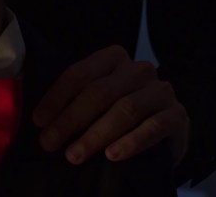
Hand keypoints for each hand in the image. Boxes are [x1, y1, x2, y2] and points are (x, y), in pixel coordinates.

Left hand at [33, 45, 188, 164]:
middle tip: (49, 143)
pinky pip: (153, 127)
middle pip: (100, 92)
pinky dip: (131, 142)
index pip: (80, 73)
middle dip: (71, 119)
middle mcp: (138, 69)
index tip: (39, 121)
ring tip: (74, 155)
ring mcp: (160, 91)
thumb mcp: (96, 99)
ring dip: (96, 134)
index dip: (57, 97)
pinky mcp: (177, 115)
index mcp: (113, 58)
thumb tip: (39, 119)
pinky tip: (112, 155)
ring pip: (125, 109)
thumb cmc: (118, 111)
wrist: (164, 128)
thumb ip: (74, 99)